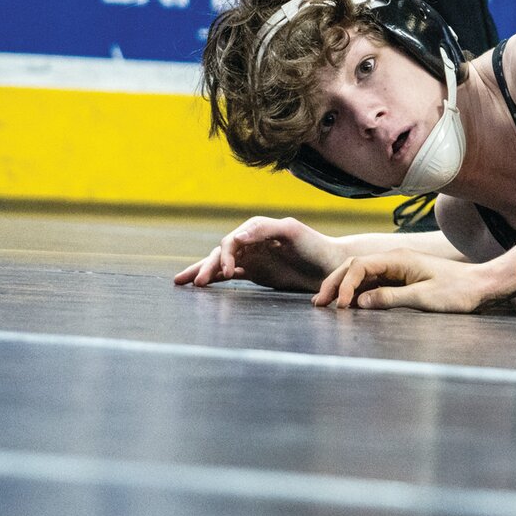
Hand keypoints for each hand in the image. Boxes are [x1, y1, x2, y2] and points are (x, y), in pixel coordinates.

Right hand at [174, 216, 344, 292]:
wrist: (331, 266)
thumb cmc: (315, 246)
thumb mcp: (292, 232)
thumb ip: (265, 230)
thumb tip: (237, 236)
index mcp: (257, 230)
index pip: (231, 241)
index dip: (225, 255)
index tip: (228, 272)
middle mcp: (251, 242)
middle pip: (221, 253)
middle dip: (206, 266)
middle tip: (193, 282)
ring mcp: (252, 258)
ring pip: (220, 264)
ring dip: (203, 271)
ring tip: (184, 282)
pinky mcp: (255, 273)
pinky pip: (229, 275)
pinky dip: (215, 279)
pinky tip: (201, 286)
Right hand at [312, 250, 515, 312]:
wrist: (481, 287)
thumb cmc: (457, 292)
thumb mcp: (424, 298)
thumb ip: (390, 298)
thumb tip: (360, 302)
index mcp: (399, 258)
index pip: (360, 266)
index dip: (345, 285)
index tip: (341, 307)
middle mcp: (395, 260)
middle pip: (355, 266)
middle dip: (335, 283)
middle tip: (318, 303)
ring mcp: (398, 268)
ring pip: (362, 274)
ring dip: (343, 287)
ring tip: (326, 304)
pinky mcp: (402, 279)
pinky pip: (373, 282)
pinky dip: (357, 292)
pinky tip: (349, 304)